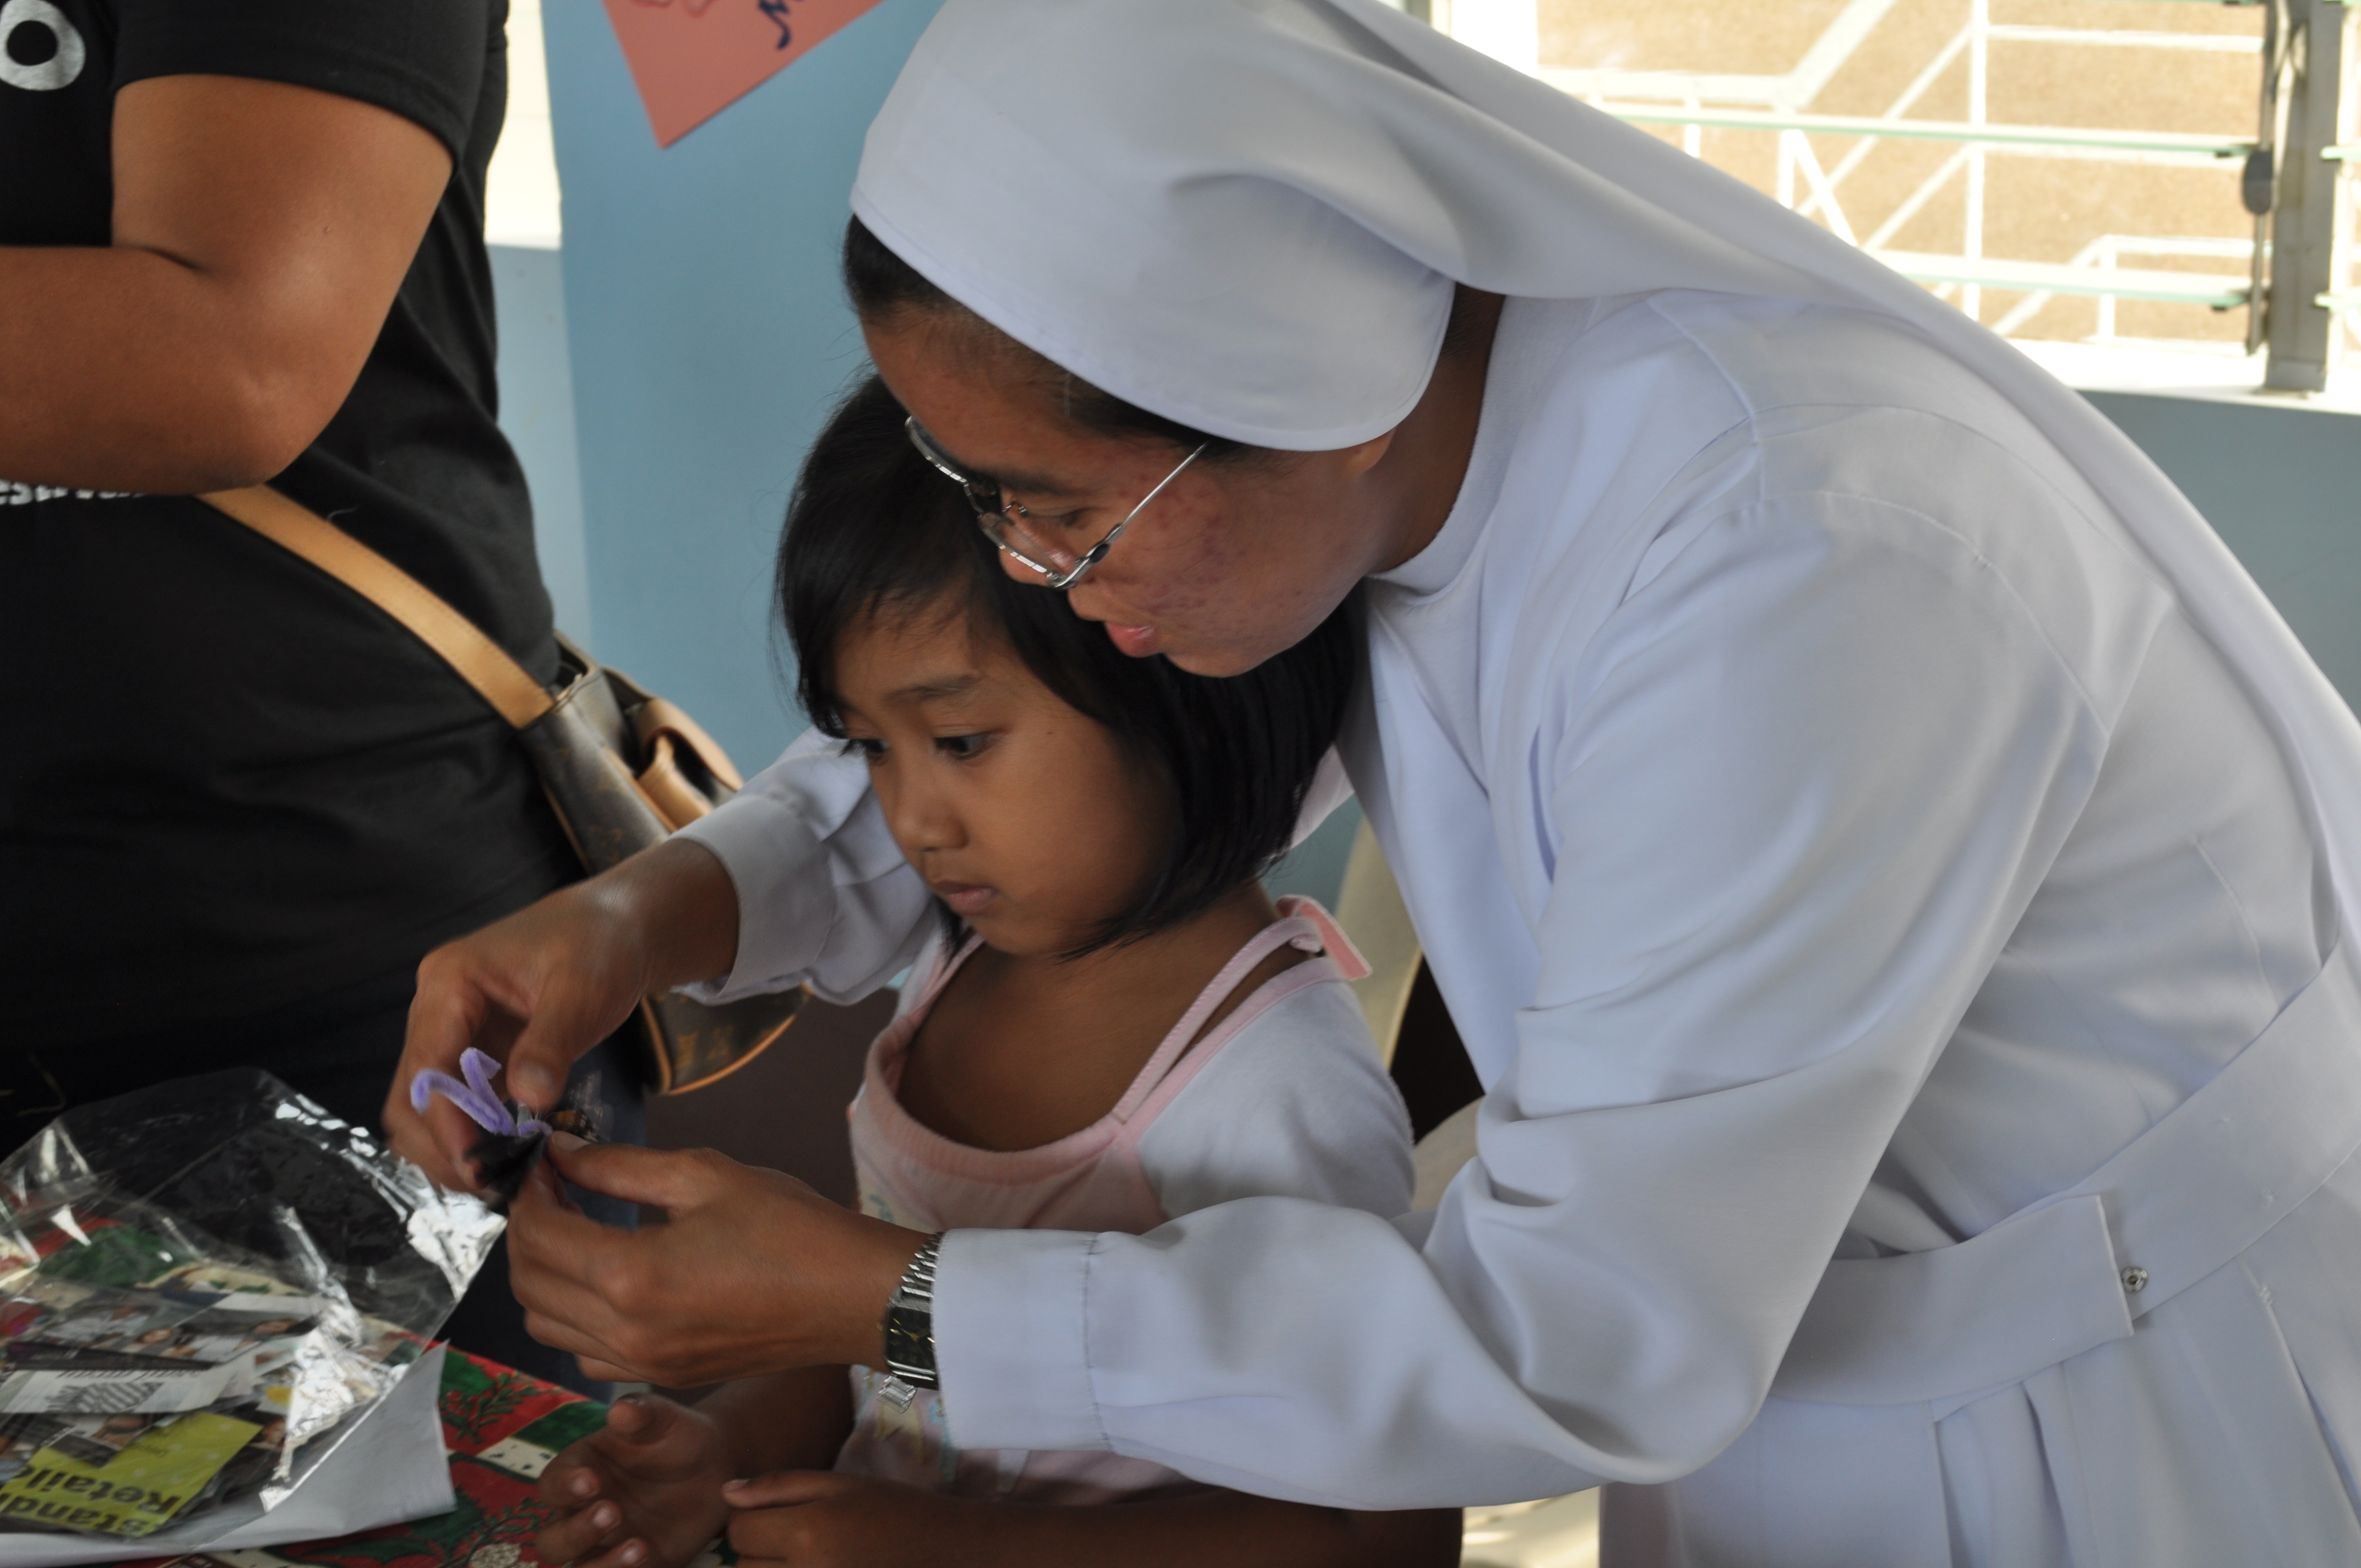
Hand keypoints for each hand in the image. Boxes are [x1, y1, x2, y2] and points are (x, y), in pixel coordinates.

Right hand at [385, 839, 737, 1190]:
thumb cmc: (599, 944)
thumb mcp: (583, 989)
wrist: (616, 926)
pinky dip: (476, 1139)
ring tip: (505, 1180)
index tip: (481, 1168)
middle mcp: (436, 1010)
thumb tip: (530, 1101)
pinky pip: (458, 1109)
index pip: (426, 1068)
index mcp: (449, 983)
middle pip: (411, 1098)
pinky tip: (512, 1162)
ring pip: (427, 1110)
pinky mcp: (474, 1057)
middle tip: (495, 1186)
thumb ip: (552, 1043)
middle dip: (443, 1147)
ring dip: (455, 1150)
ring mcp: (451, 1035)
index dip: (446, 1125)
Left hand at [508, 1137, 921, 1386]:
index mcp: (632, 1276)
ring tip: (573, 1229)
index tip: (543, 1162)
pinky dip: (572, 1316)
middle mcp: (624, 1331)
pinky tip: (604, 1277)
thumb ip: (620, 1164)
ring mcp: (642, 1364)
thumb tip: (562, 1154)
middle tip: (552, 1189)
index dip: (530, 1192)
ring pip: (545, 1328)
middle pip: (529, 1285)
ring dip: (542, 1276)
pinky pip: (585, 1355)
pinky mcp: (663, 1377)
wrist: (852, 1297)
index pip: (539, 1235)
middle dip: (527, 1231)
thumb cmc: (791, 1228)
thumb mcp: (706, 1174)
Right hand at [536, 1395, 733, 1567]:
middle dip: (575, 1532)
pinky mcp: (635, 1565)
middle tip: (611, 1512)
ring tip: (640, 1546)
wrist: (715, 1463)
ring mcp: (606, 1544)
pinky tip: (651, 1557)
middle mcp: (583, 1513)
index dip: (564, 1486)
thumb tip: (621, 1409)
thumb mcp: (664, 1419)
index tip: (590, 1481)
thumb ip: (642, 1414)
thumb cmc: (676, 1435)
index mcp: (579, 1471)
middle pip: (553, 1539)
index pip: (553, 1485)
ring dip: (603, 1564)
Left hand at [723, 1472, 983, 1567]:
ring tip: (808, 1562)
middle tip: (796, 1543)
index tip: (777, 1517)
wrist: (946, 1555)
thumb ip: (781, 1486)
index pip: (738, 1531)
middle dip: (760, 1554)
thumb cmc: (894, 1512)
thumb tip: (726, 1494)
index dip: (751, 1520)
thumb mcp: (842, 1484)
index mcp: (808, 1532)